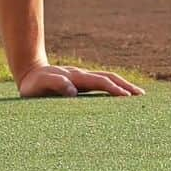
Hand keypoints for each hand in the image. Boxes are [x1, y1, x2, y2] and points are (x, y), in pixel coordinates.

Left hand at [18, 63, 143, 98]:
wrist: (28, 73)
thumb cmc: (33, 84)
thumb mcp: (39, 85)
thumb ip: (54, 84)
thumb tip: (72, 91)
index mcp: (74, 77)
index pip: (98, 81)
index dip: (113, 88)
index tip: (127, 98)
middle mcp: (80, 75)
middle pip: (107, 77)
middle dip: (124, 86)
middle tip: (141, 97)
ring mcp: (82, 77)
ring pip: (106, 78)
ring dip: (122, 85)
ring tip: (138, 95)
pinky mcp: (81, 82)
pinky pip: (101, 82)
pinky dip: (114, 86)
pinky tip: (122, 95)